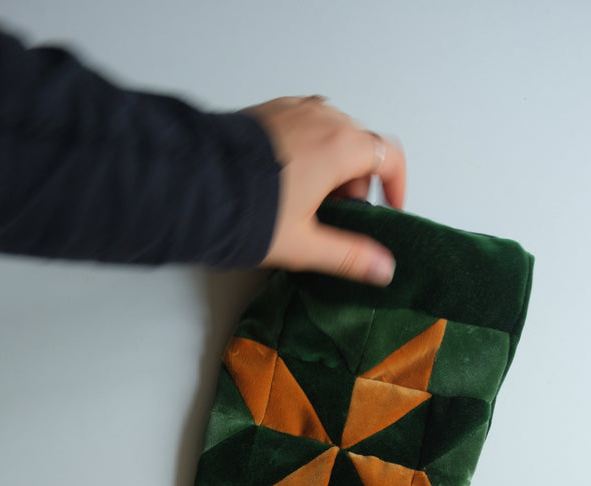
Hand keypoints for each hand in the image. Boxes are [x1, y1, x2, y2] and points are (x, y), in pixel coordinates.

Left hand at [245, 96, 405, 285]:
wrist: (194, 186)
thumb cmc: (248, 212)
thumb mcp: (306, 245)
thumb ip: (350, 256)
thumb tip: (383, 269)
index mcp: (340, 145)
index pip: (389, 156)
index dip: (397, 186)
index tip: (389, 209)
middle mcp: (320, 118)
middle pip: (360, 145)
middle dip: (359, 181)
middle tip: (338, 217)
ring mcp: (292, 110)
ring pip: (332, 133)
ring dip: (333, 165)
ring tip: (309, 203)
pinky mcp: (267, 113)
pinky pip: (303, 127)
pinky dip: (308, 150)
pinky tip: (286, 183)